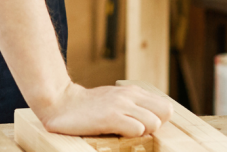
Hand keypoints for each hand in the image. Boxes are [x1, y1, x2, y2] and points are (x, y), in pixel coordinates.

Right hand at [31, 83, 171, 137]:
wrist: (61, 103)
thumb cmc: (89, 107)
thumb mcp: (115, 100)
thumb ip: (133, 105)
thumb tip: (154, 120)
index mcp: (133, 92)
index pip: (165, 107)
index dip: (159, 120)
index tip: (144, 126)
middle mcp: (129, 95)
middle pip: (165, 112)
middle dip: (155, 126)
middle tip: (137, 130)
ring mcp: (120, 105)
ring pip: (153, 122)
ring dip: (142, 132)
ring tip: (124, 131)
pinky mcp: (110, 117)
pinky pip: (137, 129)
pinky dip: (130, 135)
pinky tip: (115, 133)